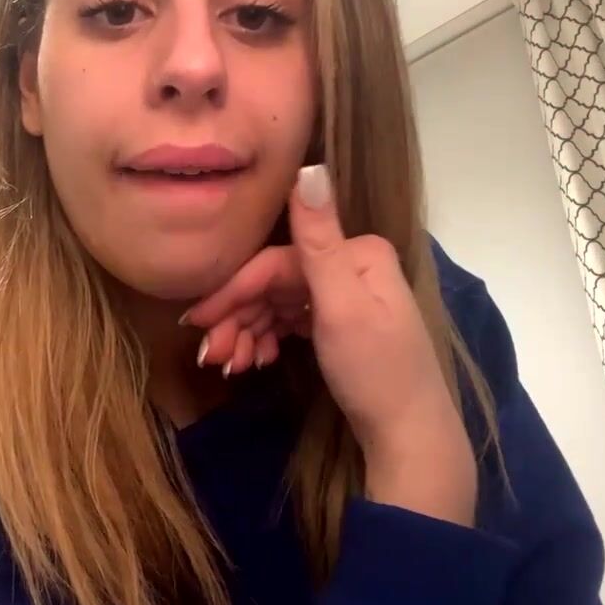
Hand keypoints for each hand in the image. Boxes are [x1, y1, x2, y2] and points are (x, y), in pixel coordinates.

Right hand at [183, 164, 477, 525]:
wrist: (408, 437)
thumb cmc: (375, 371)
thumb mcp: (342, 305)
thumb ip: (318, 239)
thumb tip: (309, 167)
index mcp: (357, 253)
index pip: (277, 262)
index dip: (234, 289)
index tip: (195, 319)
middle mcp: (352, 266)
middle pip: (274, 283)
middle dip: (237, 317)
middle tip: (208, 353)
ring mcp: (346, 297)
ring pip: (277, 305)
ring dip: (247, 332)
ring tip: (227, 364)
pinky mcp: (340, 327)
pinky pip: (290, 323)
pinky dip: (267, 339)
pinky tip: (252, 360)